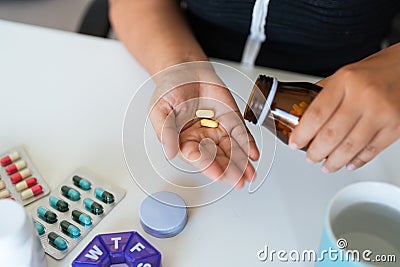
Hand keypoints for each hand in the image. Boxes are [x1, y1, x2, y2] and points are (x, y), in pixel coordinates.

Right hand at [149, 63, 259, 187]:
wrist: (185, 69)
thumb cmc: (170, 89)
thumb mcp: (160, 110)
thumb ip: (166, 132)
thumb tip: (169, 153)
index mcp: (184, 140)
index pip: (197, 157)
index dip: (208, 166)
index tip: (218, 174)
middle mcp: (202, 139)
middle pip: (217, 158)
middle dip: (229, 171)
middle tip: (239, 181)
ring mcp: (218, 130)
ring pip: (232, 151)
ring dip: (242, 163)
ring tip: (250, 175)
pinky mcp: (231, 120)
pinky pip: (241, 134)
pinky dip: (249, 145)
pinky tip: (254, 154)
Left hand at [289, 43, 399, 172]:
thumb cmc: (377, 70)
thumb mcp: (345, 75)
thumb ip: (324, 94)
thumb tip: (302, 113)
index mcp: (346, 81)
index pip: (316, 114)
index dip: (302, 133)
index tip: (295, 143)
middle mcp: (363, 96)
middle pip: (331, 134)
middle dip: (316, 152)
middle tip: (310, 157)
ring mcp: (381, 112)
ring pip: (350, 147)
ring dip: (334, 161)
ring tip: (326, 165)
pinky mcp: (396, 126)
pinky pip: (372, 150)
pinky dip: (358, 160)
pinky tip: (348, 163)